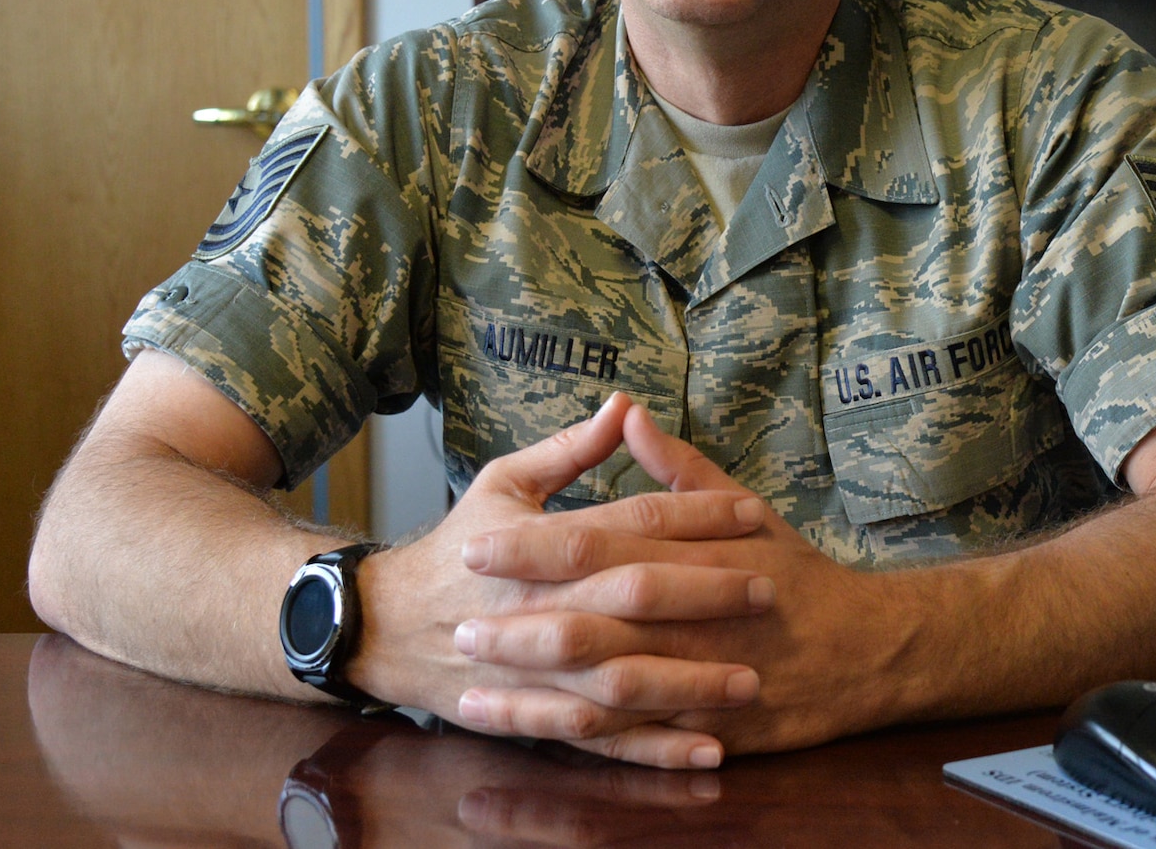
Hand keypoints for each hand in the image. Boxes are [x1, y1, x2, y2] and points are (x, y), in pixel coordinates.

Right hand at [349, 394, 775, 768]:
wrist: (387, 625)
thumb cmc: (457, 546)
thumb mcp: (503, 482)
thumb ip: (568, 449)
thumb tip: (624, 404)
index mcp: (538, 541)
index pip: (630, 522)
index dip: (694, 515)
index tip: (751, 512)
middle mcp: (540, 603)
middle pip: (635, 595)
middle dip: (706, 593)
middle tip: (768, 588)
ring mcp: (536, 666)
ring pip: (623, 675)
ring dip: (691, 681)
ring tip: (753, 680)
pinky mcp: (536, 713)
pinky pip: (603, 737)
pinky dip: (655, 750)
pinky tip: (707, 751)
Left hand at [453, 405, 904, 756]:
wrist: (868, 647)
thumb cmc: (796, 572)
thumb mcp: (744, 508)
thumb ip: (678, 468)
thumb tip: (627, 414)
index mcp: (696, 552)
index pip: (601, 542)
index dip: (533, 546)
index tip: (474, 543)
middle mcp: (696, 615)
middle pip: (594, 620)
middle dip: (520, 625)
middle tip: (457, 621)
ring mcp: (702, 677)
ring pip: (605, 687)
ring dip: (537, 688)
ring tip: (474, 684)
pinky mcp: (710, 728)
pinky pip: (637, 739)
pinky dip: (583, 739)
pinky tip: (533, 735)